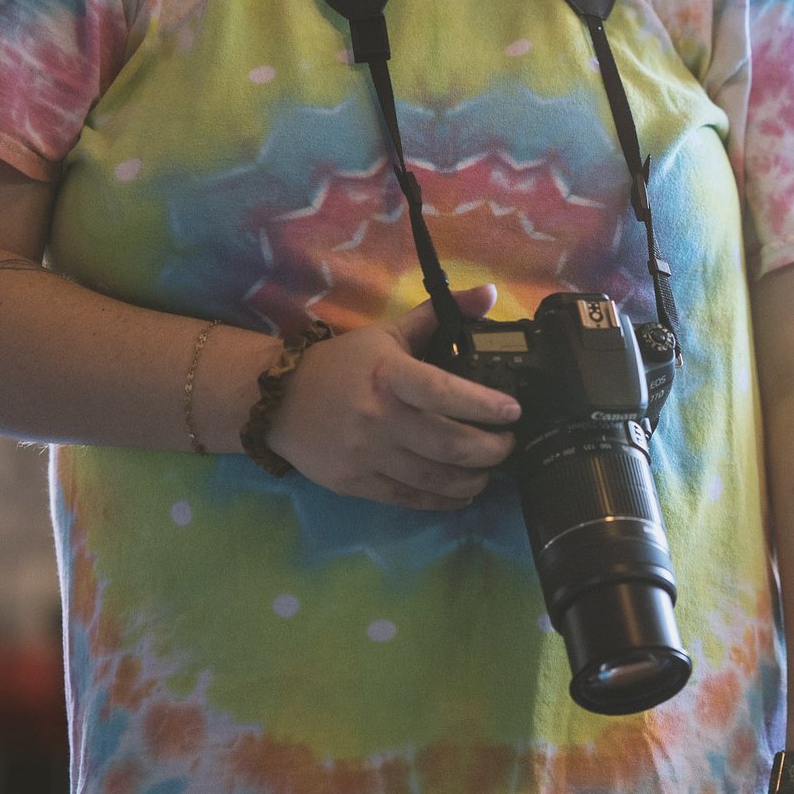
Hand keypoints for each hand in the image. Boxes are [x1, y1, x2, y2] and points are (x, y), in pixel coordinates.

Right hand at [266, 286, 518, 506]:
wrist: (280, 401)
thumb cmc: (343, 364)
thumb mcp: (388, 332)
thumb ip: (440, 313)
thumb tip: (491, 293)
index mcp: (390, 375)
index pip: (443, 391)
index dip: (483, 405)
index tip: (513, 412)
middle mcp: (380, 417)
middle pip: (448, 444)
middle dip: (491, 450)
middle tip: (508, 445)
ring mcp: (367, 454)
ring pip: (434, 477)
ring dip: (473, 480)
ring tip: (490, 471)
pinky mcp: (356, 482)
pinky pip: (409, 498)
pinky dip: (443, 500)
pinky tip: (462, 494)